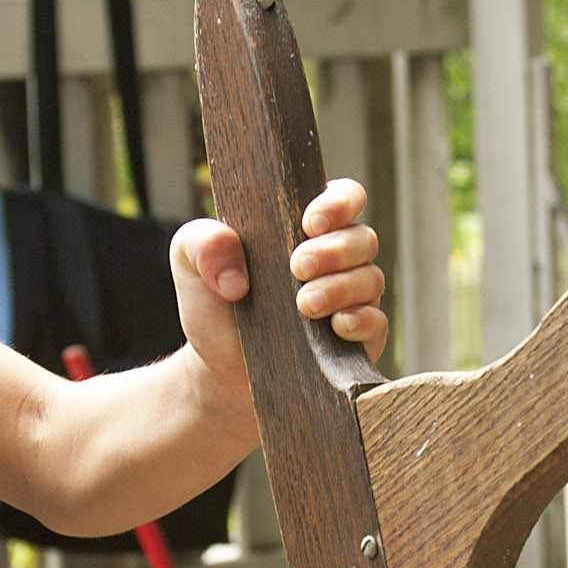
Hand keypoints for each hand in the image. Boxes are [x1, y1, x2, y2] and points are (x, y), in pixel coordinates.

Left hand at [171, 179, 388, 392]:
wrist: (220, 370)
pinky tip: (335, 326)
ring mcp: (351, 298)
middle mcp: (337, 258)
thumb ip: (202, 244)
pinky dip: (361, 322)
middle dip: (334, 250)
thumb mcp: (189, 263)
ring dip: (341, 288)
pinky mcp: (358, 339)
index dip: (338, 203)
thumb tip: (234, 271)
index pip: (343, 197)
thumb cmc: (214, 306)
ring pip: (371, 278)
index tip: (310, 223)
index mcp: (304, 227)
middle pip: (362, 238)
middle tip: (297, 267)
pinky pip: (378, 324)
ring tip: (304, 304)